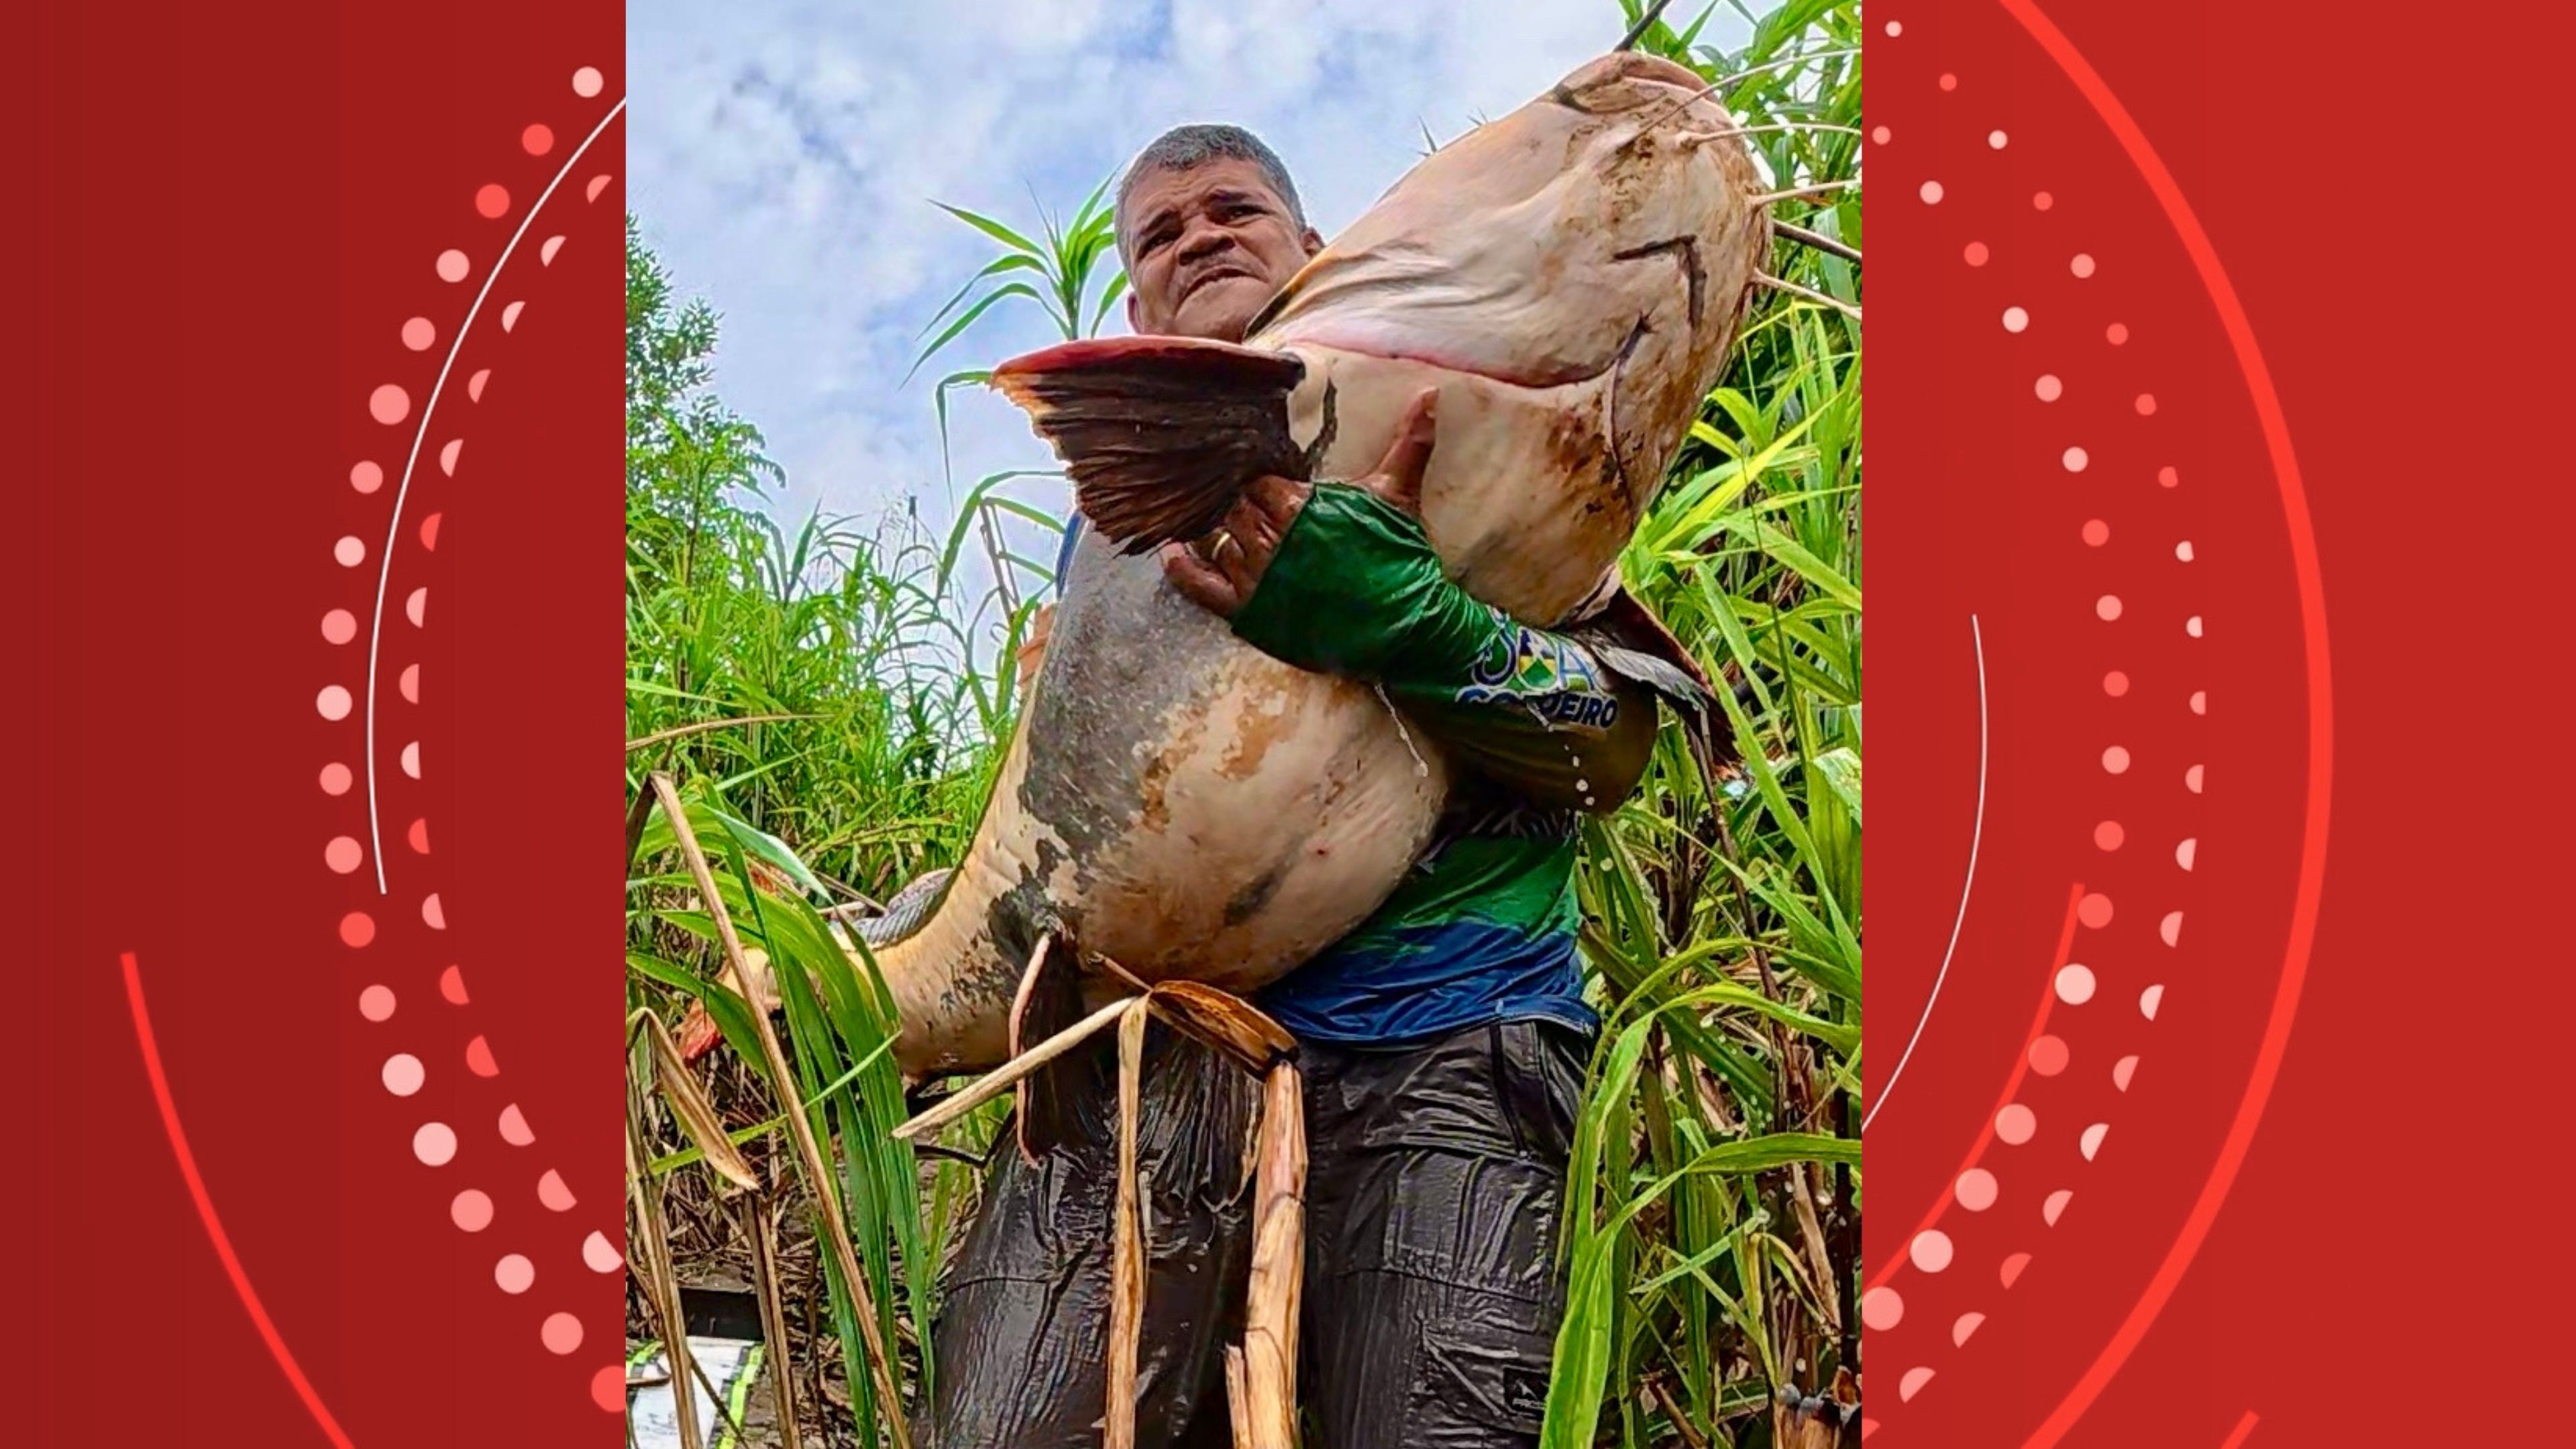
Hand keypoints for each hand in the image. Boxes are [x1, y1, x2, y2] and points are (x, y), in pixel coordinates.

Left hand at [1161, 388, 1438, 617]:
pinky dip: (1180, 565)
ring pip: (1217, 539)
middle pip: (1234, 509)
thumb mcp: (1400, 495)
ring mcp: (1256, 576)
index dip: (1260, 483)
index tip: (1265, 486)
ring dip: (1218, 532)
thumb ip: (1409, 442)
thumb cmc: (1400, 559)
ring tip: (1218, 524)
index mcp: (1298, 505)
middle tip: (1249, 511)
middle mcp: (1270, 538)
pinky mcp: (1248, 610)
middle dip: (1242, 508)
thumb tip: (1432, 394)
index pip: (1256, 481)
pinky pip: (1197, 583)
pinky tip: (1172, 549)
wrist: (1405, 626)